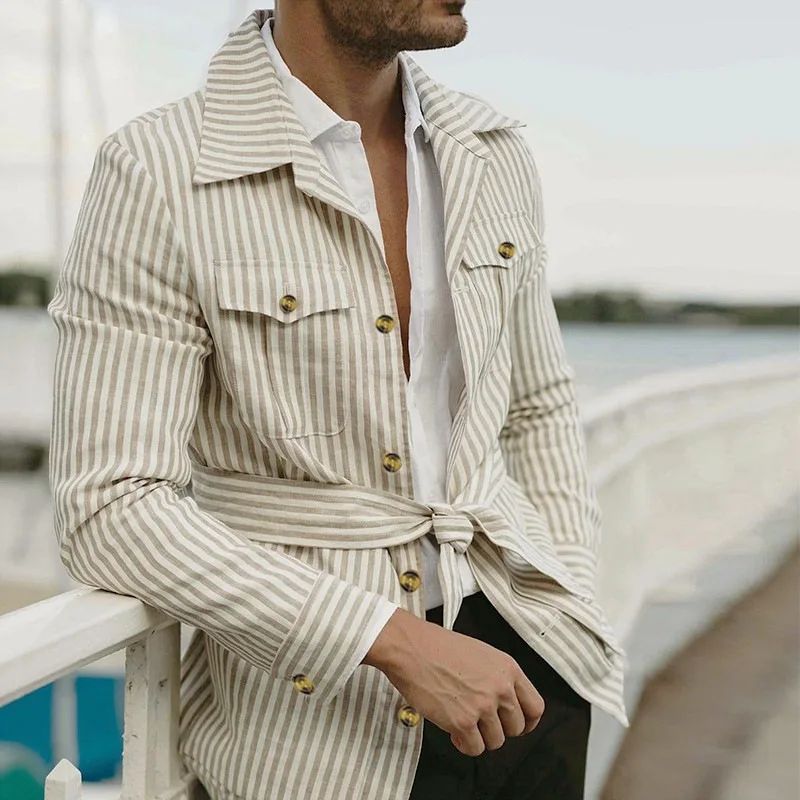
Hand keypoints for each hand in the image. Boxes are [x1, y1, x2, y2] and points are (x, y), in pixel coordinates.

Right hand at [362, 607, 544, 755]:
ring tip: (463, 723)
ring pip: (496, 741)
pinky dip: (464, 744)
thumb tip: (504, 703)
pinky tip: (453, 731)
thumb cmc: (438, 647)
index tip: (516, 725)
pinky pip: (474, 748)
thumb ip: (498, 677)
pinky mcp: (462, 722)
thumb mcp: (481, 653)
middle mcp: (500, 688)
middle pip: (517, 728)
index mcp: (508, 668)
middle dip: (499, 729)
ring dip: (480, 737)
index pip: (535, 706)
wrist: (411, 647)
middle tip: (481, 723)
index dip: (527, 721)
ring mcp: (482, 706)